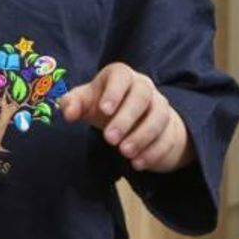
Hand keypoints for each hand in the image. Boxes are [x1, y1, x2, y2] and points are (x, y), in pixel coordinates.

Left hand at [59, 63, 191, 172]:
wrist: (133, 118)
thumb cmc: (104, 106)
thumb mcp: (85, 102)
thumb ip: (72, 104)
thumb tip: (68, 113)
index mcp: (121, 76)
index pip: (121, 75)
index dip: (114, 91)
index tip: (104, 110)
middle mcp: (144, 87)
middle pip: (142, 95)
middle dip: (127, 118)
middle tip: (110, 139)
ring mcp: (160, 106)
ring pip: (159, 116)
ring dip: (142, 136)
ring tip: (124, 153)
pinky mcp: (170, 127)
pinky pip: (167, 137)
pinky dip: (154, 152)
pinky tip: (138, 163)